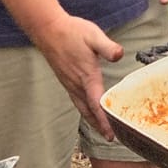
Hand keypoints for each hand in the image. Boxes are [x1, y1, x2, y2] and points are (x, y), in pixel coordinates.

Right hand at [34, 14, 122, 138]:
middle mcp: (77, 84)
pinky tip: (88, 110)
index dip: (104, 120)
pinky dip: (85, 110)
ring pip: (82, 107)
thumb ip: (107, 46)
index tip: (111, 133)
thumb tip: (119, 55)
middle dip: (100, 125)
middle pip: (89, 111)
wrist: (48, 29)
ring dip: (92, 119)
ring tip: (102, 130)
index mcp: (86, 76)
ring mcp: (69, 83)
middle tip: (111, 138)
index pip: (96, 103)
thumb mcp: (93, 35)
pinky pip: (77, 101)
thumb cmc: (72, 31)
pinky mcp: (66, 80)